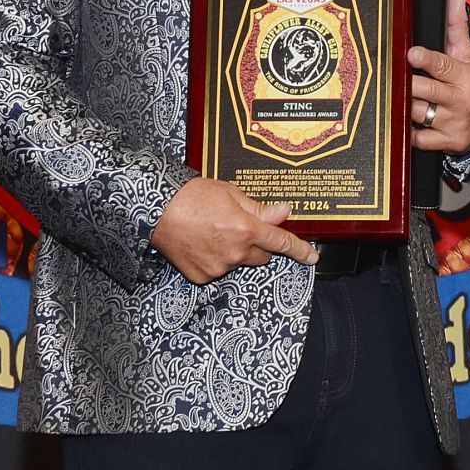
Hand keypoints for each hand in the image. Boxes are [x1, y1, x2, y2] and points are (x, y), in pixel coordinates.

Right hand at [150, 176, 318, 283]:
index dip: (300, 250)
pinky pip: (218, 269)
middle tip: (238, 226)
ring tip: (212, 231)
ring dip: (234, 251)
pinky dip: (215, 259)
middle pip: (261, 255)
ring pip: (239, 262)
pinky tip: (201, 242)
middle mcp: (235, 253)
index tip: (312, 256)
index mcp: (246, 229)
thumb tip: (284, 212)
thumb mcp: (230, 193)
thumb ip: (259, 208)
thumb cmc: (191, 196)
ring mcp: (218, 267)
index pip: (281, 242)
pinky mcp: (202, 277)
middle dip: (257, 244)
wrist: (157, 210)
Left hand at [408, 0, 469, 153]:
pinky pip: (416, 137)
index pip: (442, 66)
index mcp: (465, 77)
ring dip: (402, 104)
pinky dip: (407, 130)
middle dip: (406, 83)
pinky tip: (403, 120)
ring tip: (394, 95)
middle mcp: (460, 101)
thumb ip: (457, 25)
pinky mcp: (446, 143)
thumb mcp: (468, 55)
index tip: (411, 54)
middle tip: (391, 76)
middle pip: (422, 90)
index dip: (424, 60)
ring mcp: (452, 124)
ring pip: (415, 112)